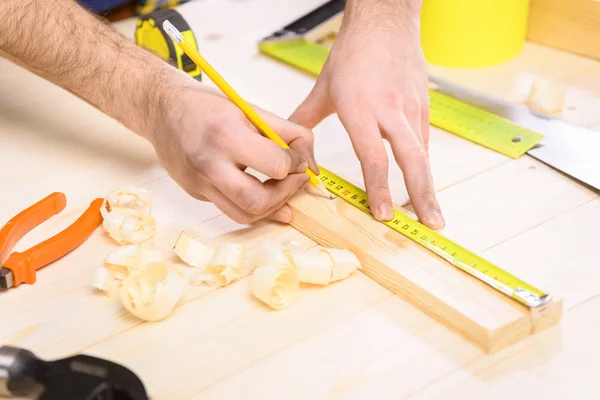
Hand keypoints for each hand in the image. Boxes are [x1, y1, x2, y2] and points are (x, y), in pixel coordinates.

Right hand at [150, 84, 316, 223]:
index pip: (276, 166)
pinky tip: (262, 192)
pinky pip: (230, 209)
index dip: (296, 164)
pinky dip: (252, 205)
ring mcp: (199, 183)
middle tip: (296, 181)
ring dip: (271, 207)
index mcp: (226, 135)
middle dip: (286, 194)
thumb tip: (311, 163)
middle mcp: (209, 164)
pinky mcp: (195, 193)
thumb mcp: (251, 109)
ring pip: (244, 215)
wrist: (162, 109)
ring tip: (282, 190)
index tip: (299, 159)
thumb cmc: (209, 107)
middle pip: (258, 200)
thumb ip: (287, 133)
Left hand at [289, 5, 444, 229]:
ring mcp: (411, 108)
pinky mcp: (423, 105)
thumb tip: (287, 141)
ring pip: (423, 154)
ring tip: (434, 216)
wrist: (385, 21)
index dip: (380, 189)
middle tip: (429, 226)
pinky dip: (424, 164)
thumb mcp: (324, 87)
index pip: (374, 158)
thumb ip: (305, 118)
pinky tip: (424, 184)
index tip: (384, 215)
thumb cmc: (353, 53)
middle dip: (421, 196)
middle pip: (411, 160)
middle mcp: (390, 111)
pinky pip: (425, 140)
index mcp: (362, 109)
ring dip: (429, 187)